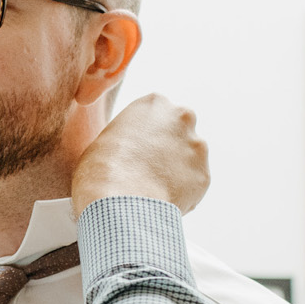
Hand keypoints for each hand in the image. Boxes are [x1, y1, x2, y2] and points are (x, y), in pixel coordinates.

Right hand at [70, 94, 210, 215]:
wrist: (118, 199)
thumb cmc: (100, 170)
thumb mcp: (105, 139)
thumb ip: (126, 137)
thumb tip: (128, 151)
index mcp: (155, 103)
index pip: (156, 115)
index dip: (146, 135)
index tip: (136, 151)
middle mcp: (182, 117)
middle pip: (179, 131)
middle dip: (169, 148)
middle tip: (148, 169)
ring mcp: (196, 146)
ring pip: (189, 159)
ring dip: (176, 171)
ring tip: (152, 189)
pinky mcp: (204, 175)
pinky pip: (193, 185)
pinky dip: (181, 194)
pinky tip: (160, 200)